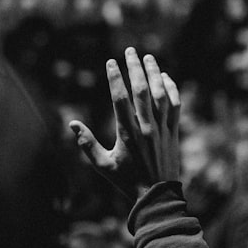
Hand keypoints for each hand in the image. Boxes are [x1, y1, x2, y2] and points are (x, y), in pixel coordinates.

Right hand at [69, 47, 180, 198]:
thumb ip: (87, 144)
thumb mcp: (103, 165)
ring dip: (154, 73)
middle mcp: (146, 126)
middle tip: (130, 51)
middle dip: (135, 68)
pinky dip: (171, 89)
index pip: (120, 98)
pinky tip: (165, 78)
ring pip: (160, 94)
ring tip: (148, 58)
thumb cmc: (127, 181)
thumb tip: (72, 124)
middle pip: (141, 90)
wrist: (157, 196)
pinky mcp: (173, 132)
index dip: (115, 78)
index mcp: (127, 132)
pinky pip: (174, 105)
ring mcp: (162, 128)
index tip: (111, 62)